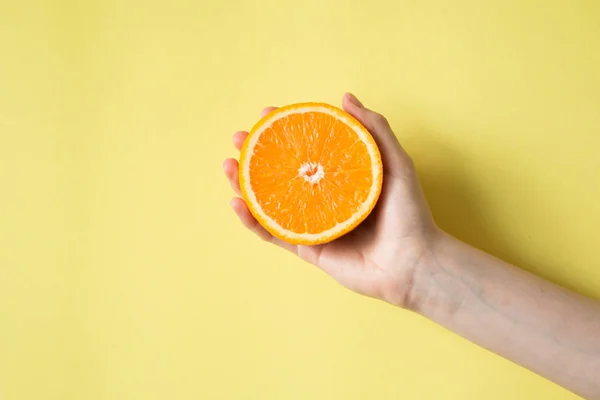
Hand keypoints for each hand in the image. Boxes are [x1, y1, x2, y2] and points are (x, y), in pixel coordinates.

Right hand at [223, 93, 440, 307]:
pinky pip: (274, 234)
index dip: (284, 131)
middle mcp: (323, 199)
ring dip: (244, 185)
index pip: (306, 149)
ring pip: (270, 202)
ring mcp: (313, 224)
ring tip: (228, 166)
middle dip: (256, 155)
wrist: (413, 263)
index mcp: (340, 178)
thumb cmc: (409, 213)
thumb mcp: (396, 163)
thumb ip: (373, 129)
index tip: (266, 114)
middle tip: (239, 138)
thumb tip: (345, 97)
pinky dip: (252, 221)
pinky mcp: (307, 250)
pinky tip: (237, 203)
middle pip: (281, 174)